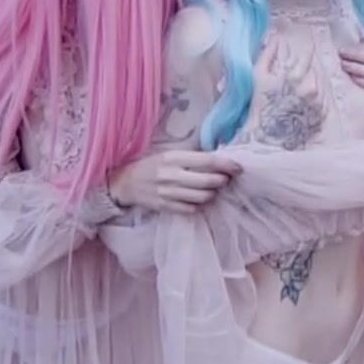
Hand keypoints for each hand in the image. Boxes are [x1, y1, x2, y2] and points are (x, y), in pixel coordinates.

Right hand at [109, 150, 241, 214]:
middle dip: (222, 181)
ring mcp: (168, 193)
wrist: (125, 183)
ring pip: (202, 197)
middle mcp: (171, 175)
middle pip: (208, 181)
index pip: (207, 161)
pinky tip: (200, 199)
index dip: (226, 164)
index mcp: (173, 158)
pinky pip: (191, 209)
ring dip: (213, 193)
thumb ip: (191, 157)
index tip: (238, 167)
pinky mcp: (165, 207)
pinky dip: (200, 205)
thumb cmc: (151, 165)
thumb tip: (219, 158)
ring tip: (213, 189)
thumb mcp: (169, 154)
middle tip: (227, 179)